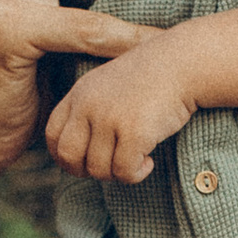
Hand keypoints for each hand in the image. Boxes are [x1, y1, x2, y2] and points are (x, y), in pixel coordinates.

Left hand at [44, 44, 197, 183]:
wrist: (184, 63)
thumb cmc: (152, 77)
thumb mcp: (109, 86)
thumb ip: (91, 111)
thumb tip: (80, 155)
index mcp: (80, 93)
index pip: (53, 135)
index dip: (65, 156)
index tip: (85, 161)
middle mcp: (89, 106)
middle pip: (69, 157)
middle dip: (86, 171)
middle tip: (110, 168)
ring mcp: (110, 119)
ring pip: (99, 169)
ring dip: (118, 173)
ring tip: (136, 160)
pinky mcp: (134, 132)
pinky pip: (125, 171)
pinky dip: (136, 174)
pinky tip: (149, 161)